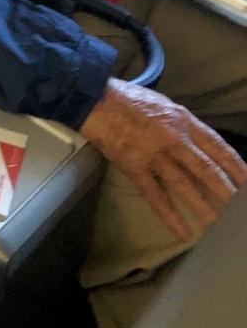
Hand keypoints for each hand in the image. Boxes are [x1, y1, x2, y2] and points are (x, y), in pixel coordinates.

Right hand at [80, 78, 246, 238]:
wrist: (94, 97)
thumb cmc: (129, 99)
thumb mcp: (163, 104)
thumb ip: (182, 123)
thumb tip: (200, 143)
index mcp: (182, 119)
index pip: (217, 146)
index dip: (235, 166)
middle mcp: (172, 136)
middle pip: (206, 168)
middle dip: (226, 190)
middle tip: (241, 208)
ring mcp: (152, 152)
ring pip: (183, 183)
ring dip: (202, 205)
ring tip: (218, 223)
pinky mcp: (133, 164)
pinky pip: (154, 193)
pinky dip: (168, 213)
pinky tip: (181, 229)